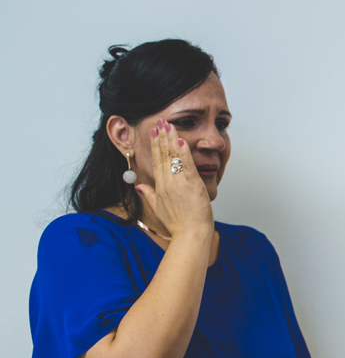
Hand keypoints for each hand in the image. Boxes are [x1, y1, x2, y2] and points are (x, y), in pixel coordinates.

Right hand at [135, 118, 213, 237]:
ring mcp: (178, 184)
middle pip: (162, 156)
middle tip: (160, 122)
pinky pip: (186, 165)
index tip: (154, 133)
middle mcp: (167, 183)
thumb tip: (139, 186)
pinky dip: (183, 152)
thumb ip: (148, 195)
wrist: (190, 235)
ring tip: (169, 125)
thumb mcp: (158, 209)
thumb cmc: (178, 225)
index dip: (154, 146)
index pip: (156, 162)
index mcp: (159, 188)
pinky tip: (181, 140)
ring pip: (173, 157)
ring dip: (171, 139)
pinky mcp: (192, 185)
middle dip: (161, 137)